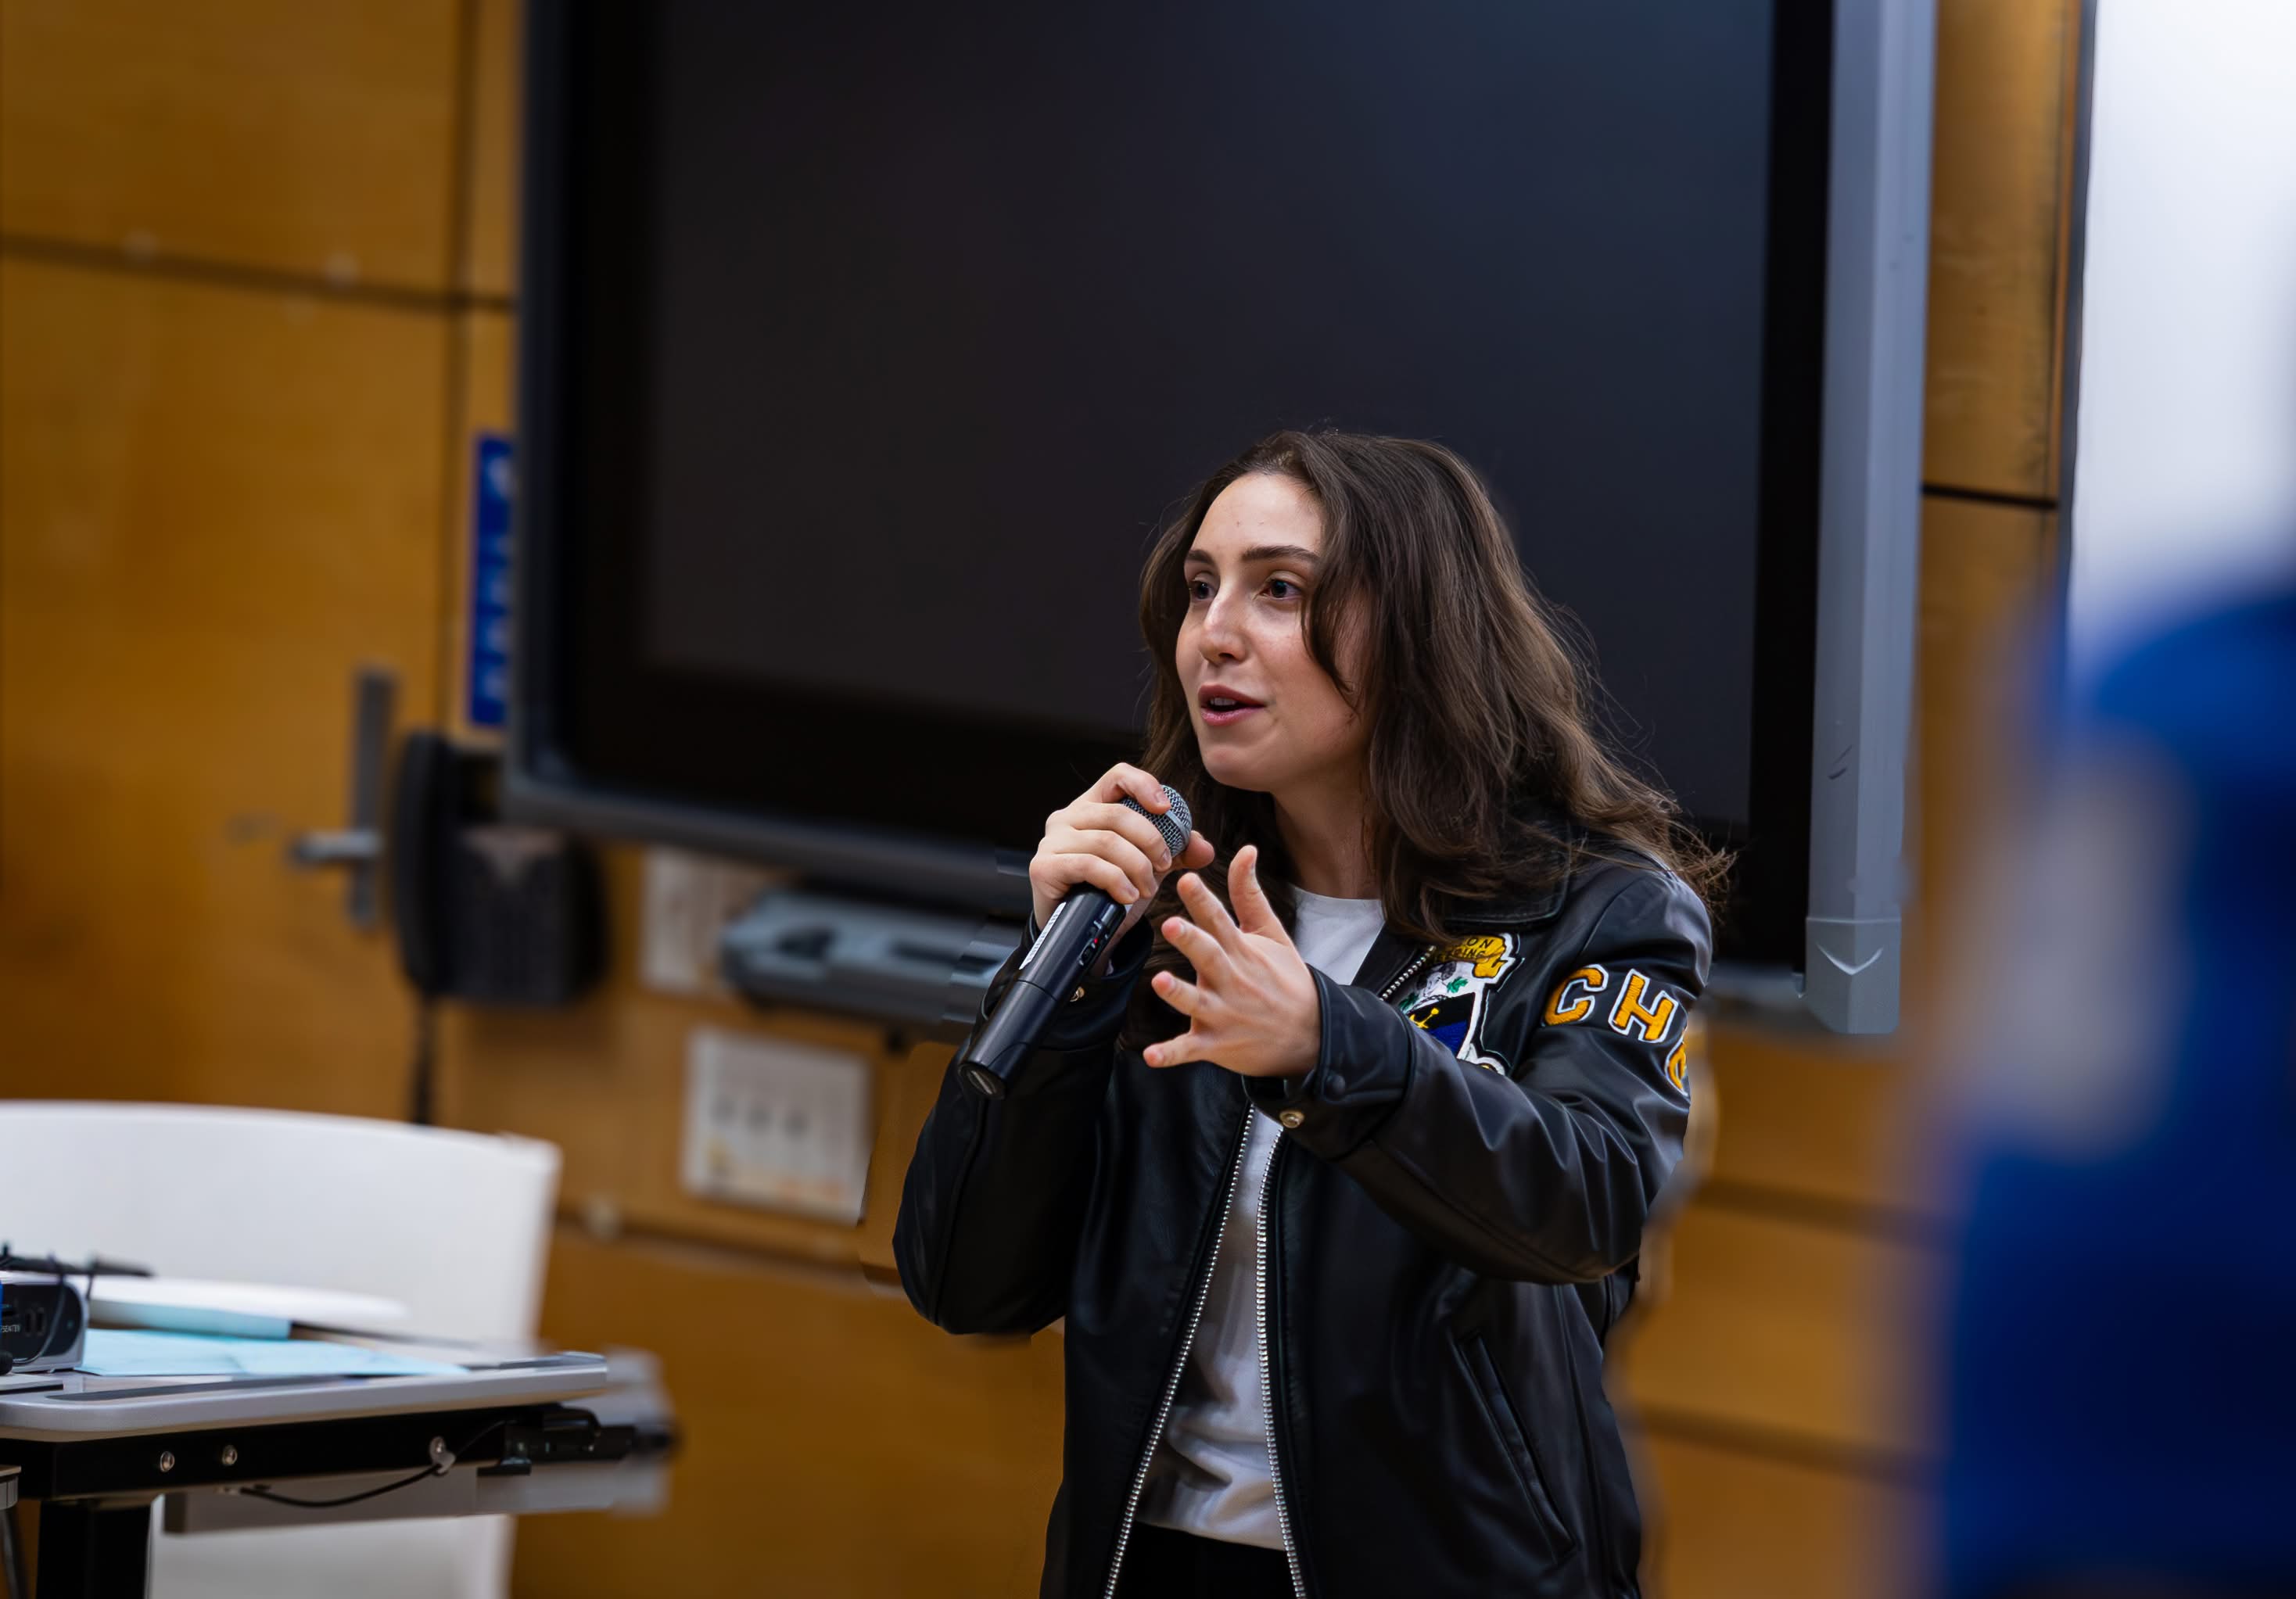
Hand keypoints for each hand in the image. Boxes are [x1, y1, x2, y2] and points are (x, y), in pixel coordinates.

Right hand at [1028, 763, 1215, 933]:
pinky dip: (1116, 881)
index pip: (1118, 777)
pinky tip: (1127, 896)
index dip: (1144, 785)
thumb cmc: (1110, 892)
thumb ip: (1176, 853)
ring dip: (1137, 867)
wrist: (1079, 932)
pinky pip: (1089, 865)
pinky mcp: (1044, 866)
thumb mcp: (1148, 867)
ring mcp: (1052, 841)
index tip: (1166, 809)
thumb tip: (1204, 848)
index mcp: (1093, 806)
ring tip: (1146, 889)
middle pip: (1118, 814)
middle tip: (1164, 866)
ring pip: (1107, 841)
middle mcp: (1068, 817)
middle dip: (1151, 841)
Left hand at [1144, 846, 1319, 1079]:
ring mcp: (1223, 1014)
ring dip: (1178, 993)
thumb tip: (1245, 849)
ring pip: (1196, 1002)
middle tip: (1171, 924)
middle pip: (1208, 956)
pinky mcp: (1215, 1044)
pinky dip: (1171, 1054)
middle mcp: (1231, 980)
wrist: (1309, 1034)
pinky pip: (1190, 1050)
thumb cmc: (1286, 979)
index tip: (1187, 879)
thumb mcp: (1272, 933)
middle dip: (1191, 941)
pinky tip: (1151, 1056)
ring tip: (1159, 981)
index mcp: (1242, 951)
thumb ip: (1249, 894)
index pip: (1220, 921)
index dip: (1202, 901)